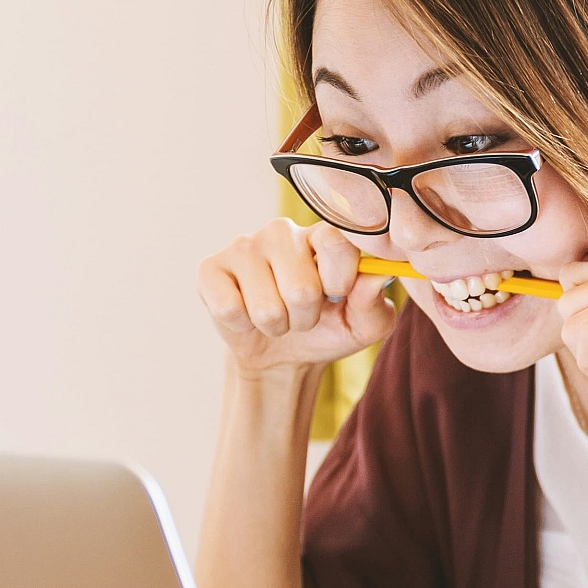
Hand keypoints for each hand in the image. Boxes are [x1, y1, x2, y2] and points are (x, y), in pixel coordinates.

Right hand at [196, 218, 394, 373]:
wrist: (283, 355)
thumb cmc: (328, 329)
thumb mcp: (362, 325)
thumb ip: (374, 303)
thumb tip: (377, 276)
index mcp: (323, 236)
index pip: (336, 242)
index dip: (340, 280)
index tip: (338, 295)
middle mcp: (283, 232)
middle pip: (301, 288)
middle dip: (306, 317)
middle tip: (303, 314)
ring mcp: (244, 246)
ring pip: (267, 307)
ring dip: (277, 326)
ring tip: (277, 317)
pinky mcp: (210, 269)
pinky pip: (230, 309)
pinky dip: (243, 326)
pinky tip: (246, 314)